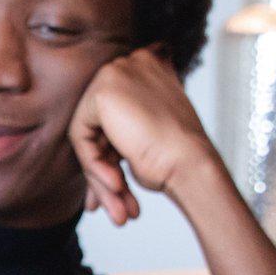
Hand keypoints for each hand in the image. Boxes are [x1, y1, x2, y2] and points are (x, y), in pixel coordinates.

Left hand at [68, 47, 217, 225]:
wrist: (194, 165)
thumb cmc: (179, 157)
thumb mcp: (148, 133)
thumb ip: (122, 128)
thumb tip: (95, 149)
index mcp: (147, 67)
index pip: (112, 115)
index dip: (111, 155)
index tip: (117, 188)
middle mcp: (131, 64)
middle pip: (98, 125)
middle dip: (102, 170)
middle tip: (114, 206)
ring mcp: (116, 75)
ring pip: (89, 135)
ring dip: (101, 177)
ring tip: (119, 211)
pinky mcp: (102, 94)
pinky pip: (81, 138)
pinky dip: (94, 167)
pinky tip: (117, 186)